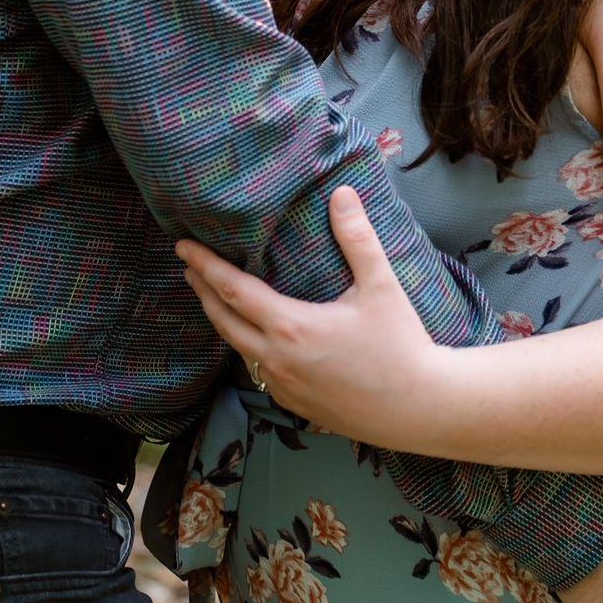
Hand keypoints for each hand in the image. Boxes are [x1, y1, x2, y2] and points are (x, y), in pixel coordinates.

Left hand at [174, 185, 442, 445]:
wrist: (419, 409)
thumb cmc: (402, 345)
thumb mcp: (382, 286)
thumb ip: (358, 238)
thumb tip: (342, 193)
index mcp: (291, 327)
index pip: (232, 290)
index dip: (205, 266)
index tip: (183, 247)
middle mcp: (277, 359)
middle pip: (224, 321)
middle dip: (203, 291)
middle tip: (189, 267)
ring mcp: (284, 387)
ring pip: (238, 349)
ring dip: (222, 320)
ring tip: (214, 298)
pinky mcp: (296, 405)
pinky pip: (258, 370)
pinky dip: (245, 347)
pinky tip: (252, 338)